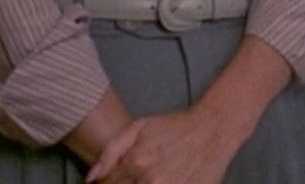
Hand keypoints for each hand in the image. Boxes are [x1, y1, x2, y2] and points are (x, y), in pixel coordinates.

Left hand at [85, 107, 238, 183]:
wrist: (213, 129)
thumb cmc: (175, 126)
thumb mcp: (139, 128)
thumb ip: (111, 152)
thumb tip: (91, 178)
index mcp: (135, 163)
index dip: (110, 183)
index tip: (119, 178)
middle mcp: (150, 180)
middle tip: (139, 175)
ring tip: (153, 175)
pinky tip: (165, 178)